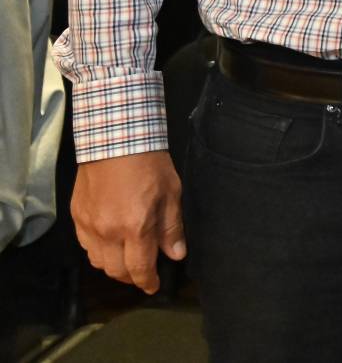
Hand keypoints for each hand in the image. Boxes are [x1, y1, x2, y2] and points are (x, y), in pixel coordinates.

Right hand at [73, 151, 185, 293]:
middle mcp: (108, 232)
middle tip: (142, 273)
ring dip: (113, 266)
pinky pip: (86, 246)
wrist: (115, 141)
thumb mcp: (171, 194)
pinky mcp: (77, 217)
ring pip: (97, 262)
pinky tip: (109, 245)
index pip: (139, 269)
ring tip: (126, 260)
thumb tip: (176, 255)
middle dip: (131, 277)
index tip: (153, 287)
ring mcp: (89, 226)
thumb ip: (171, 228)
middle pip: (115, 271)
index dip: (147, 282)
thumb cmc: (150, 165)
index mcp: (135, 228)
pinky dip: (98, 252)